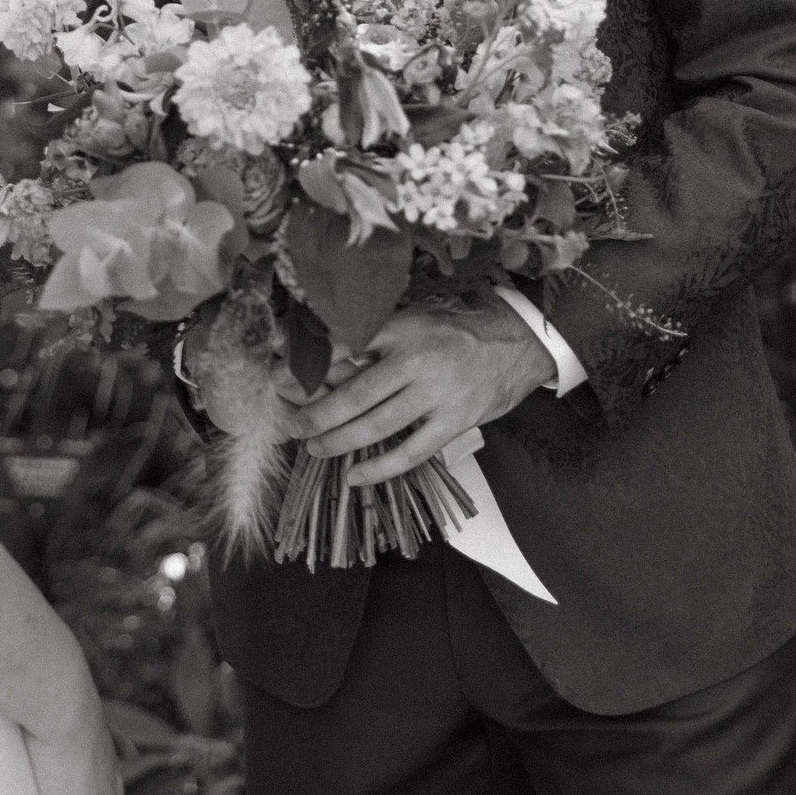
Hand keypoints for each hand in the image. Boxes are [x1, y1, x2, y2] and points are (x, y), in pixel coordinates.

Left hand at [288, 299, 556, 485]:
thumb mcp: (413, 318)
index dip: (308, 367)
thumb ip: (374, 335)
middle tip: (291, 425)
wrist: (516, 344)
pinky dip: (379, 468)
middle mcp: (416, 359)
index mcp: (401, 327)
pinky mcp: (455, 423)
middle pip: (353, 393)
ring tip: (315, 448)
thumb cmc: (455, 331)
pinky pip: (410, 452)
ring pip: (376, 425)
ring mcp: (437, 393)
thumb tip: (320, 353)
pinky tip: (354, 476)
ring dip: (338, 441)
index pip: (344, 347)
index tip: (280, 380)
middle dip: (315, 413)